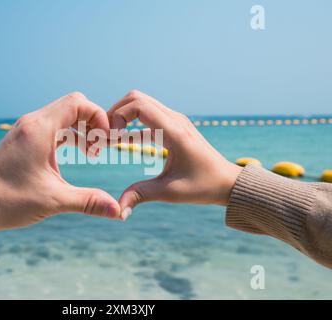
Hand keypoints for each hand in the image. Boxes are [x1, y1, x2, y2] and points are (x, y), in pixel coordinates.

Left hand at [0, 92, 120, 232]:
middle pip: (72, 105)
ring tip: (89, 153)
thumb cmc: (7, 201)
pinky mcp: (23, 140)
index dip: (98, 116)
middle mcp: (32, 122)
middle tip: (98, 148)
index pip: (78, 102)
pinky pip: (52, 127)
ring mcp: (26, 130)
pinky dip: (68, 135)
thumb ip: (89, 201)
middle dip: (92, 123)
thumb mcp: (53, 201)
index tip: (105, 141)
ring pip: (62, 115)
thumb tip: (118, 211)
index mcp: (40, 129)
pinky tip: (74, 154)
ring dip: (80, 129)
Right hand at [107, 90, 241, 215]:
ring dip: (122, 116)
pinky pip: (147, 116)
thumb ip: (141, 195)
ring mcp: (174, 120)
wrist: (227, 182)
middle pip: (136, 98)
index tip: (109, 139)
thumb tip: (118, 210)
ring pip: (141, 103)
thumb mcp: (171, 192)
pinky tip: (122, 141)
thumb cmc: (203, 186)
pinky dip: (131, 124)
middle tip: (104, 135)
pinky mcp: (173, 126)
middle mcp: (174, 120)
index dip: (117, 116)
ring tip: (109, 139)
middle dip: (115, 112)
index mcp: (174, 132)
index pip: (139, 105)